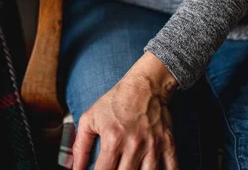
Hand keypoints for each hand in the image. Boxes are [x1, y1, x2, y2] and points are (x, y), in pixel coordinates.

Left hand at [73, 52, 179, 169]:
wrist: (144, 86)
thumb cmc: (115, 102)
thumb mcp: (90, 118)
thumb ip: (81, 146)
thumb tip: (75, 169)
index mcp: (113, 140)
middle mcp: (134, 145)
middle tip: (114, 169)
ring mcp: (153, 146)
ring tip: (131, 169)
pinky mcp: (168, 144)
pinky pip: (172, 167)